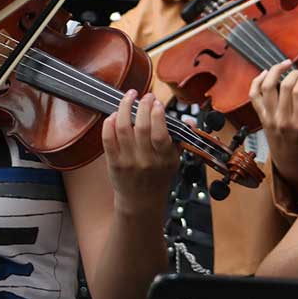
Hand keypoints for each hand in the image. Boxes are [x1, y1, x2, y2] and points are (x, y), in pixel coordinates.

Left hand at [102, 90, 177, 215]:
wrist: (141, 202)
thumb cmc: (158, 177)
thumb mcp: (175, 161)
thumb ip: (180, 139)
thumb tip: (189, 120)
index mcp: (164, 159)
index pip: (160, 133)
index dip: (158, 114)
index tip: (158, 103)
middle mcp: (146, 160)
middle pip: (141, 127)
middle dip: (142, 105)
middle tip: (145, 96)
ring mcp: (128, 161)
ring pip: (123, 128)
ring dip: (124, 108)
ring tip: (129, 98)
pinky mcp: (113, 162)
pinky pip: (108, 139)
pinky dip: (109, 123)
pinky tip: (115, 114)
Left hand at [248, 60, 297, 148]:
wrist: (292, 166)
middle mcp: (281, 119)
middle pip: (284, 86)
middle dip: (294, 74)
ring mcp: (269, 118)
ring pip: (266, 87)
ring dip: (274, 72)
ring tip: (284, 65)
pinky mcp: (261, 117)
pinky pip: (254, 95)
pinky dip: (257, 82)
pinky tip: (265, 74)